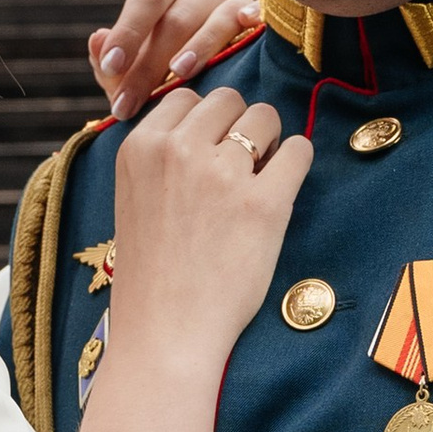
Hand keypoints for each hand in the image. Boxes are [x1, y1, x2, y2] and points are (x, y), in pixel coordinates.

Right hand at [78, 85, 311, 431]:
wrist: (165, 334)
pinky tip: (281, 191)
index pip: (186, 97)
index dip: (205, 124)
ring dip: (268, 142)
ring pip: (265, 116)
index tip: (209, 154)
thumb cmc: (152, 275)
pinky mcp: (264, 203)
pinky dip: (296, 163)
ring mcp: (222, 174)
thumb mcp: (134, 198)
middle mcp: (178, 150)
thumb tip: (207, 124)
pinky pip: (298, 150)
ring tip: (257, 183)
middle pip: (228, 99)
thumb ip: (160, 157)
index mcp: (140, 147)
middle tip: (238, 169)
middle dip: (238, 127)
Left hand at [91, 0, 262, 117]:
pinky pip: (252, 17)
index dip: (128, 33)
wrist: (206, 75)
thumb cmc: (159, 68)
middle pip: (177, 17)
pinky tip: (245, 28)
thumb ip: (109, 62)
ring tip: (177, 74)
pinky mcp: (255, 15)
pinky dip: (248, 22)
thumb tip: (98, 41)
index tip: (112, 67)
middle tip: (131, 102)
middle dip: (150, 63)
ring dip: (197, 48)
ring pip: (215, 19)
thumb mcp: (130, 67)